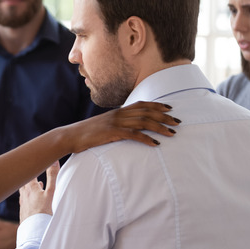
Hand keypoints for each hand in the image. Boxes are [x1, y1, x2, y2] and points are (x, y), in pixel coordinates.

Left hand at [19, 162, 58, 220]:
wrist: (35, 231)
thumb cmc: (44, 211)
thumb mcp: (51, 192)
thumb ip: (53, 176)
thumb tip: (54, 161)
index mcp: (30, 187)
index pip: (29, 172)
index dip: (32, 165)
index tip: (35, 159)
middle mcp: (24, 194)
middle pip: (24, 180)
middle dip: (29, 175)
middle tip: (33, 169)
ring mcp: (22, 203)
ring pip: (23, 190)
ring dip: (29, 185)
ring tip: (36, 183)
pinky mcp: (23, 211)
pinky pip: (25, 199)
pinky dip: (28, 195)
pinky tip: (32, 199)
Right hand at [64, 101, 178, 152]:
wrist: (71, 136)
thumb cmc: (87, 134)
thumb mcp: (103, 126)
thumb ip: (116, 124)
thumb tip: (126, 128)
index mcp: (118, 112)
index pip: (141, 105)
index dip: (157, 106)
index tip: (170, 109)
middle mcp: (119, 114)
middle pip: (146, 112)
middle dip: (164, 117)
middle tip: (178, 122)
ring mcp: (115, 123)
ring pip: (143, 122)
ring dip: (160, 127)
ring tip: (172, 133)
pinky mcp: (112, 132)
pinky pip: (133, 134)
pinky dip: (146, 138)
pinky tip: (155, 143)